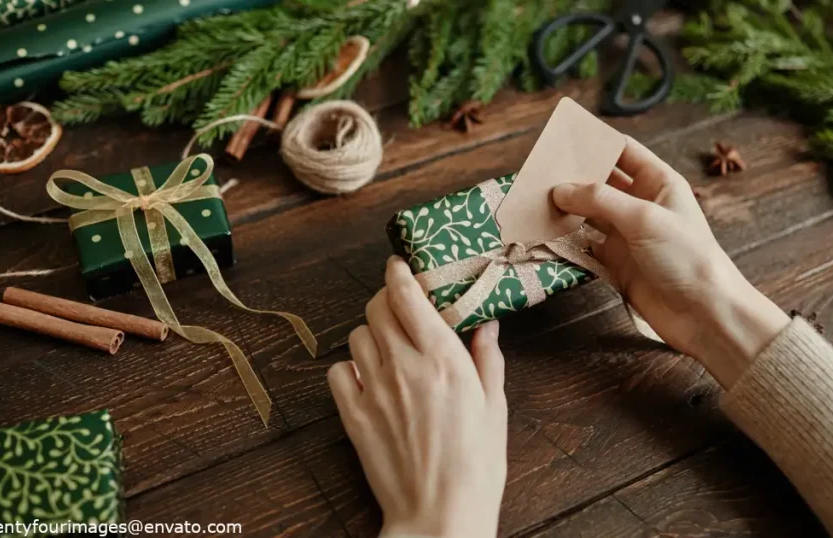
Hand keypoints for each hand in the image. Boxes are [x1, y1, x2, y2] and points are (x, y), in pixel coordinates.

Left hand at [327, 257, 507, 537]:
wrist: (440, 514)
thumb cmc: (476, 466)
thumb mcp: (494, 407)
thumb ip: (487, 359)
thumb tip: (486, 325)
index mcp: (443, 358)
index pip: (406, 294)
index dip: (399, 273)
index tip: (401, 266)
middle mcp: (404, 365)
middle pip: (377, 307)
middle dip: (387, 300)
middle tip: (401, 308)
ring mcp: (374, 389)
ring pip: (357, 335)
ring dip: (371, 333)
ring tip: (389, 347)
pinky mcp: (353, 415)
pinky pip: (338, 371)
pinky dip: (349, 368)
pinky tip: (368, 378)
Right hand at [552, 135, 789, 387]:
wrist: (703, 313)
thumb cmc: (685, 257)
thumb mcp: (643, 218)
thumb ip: (600, 200)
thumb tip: (560, 189)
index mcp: (658, 182)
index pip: (623, 151)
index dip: (595, 143)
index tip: (561, 140)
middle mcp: (641, 205)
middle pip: (600, 182)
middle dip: (571, 178)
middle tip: (537, 174)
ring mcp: (627, 235)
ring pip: (588, 214)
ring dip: (564, 210)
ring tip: (532, 202)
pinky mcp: (616, 263)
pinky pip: (585, 245)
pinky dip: (566, 241)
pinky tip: (544, 234)